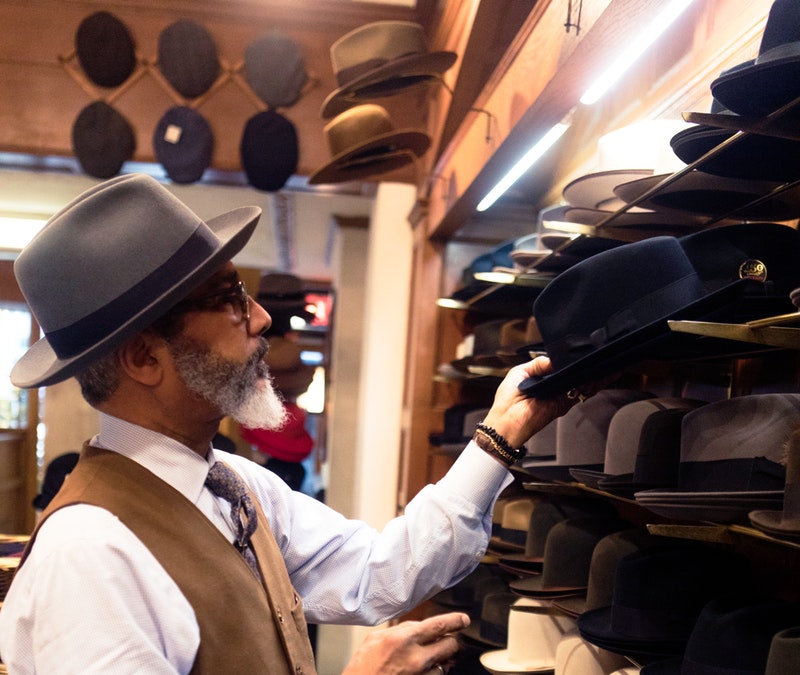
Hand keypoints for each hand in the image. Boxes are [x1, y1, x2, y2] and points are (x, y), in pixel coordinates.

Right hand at [342, 612, 468, 674]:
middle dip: (450, 642)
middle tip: (445, 640)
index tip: (463, 619)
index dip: (455, 621)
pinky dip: (431, 674)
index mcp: (404, 639)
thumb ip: (401, 630)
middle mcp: (417, 659)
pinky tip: (419, 672)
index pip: (439, 625)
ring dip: (440, 661)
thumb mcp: (376, 639)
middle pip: (450, 646)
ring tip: (425, 660)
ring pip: (445, 665)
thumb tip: (418, 627)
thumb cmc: (362, 668)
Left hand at [481, 356, 571, 448]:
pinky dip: (583, 385)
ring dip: (580, 375)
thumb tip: (554, 359)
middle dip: (573, 366)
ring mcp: (559, 396)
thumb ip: (538, 363)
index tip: (567, 354)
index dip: (563, 360)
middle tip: (573, 360)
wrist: (507, 421)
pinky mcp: (563, 405)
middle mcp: (552, 387)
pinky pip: (578, 394)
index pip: (557, 366)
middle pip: (569, 374)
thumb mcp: (519, 372)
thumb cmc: (507, 400)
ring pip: (578, 383)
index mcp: (541, 378)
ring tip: (576, 368)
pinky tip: (578, 378)